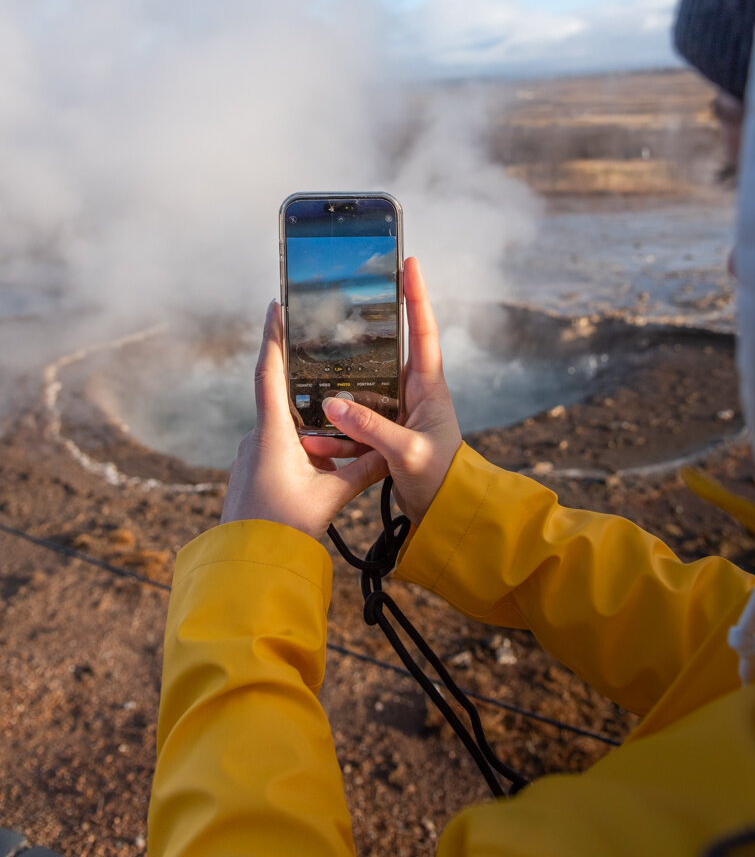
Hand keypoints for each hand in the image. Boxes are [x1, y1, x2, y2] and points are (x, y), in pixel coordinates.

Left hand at [220, 302, 387, 539]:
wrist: (247, 566)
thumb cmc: (283, 529)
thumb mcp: (331, 497)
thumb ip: (362, 470)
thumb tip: (391, 450)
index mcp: (272, 434)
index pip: (270, 373)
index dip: (273, 336)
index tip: (276, 305)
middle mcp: (257, 438)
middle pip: (283, 396)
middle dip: (305, 381)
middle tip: (326, 358)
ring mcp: (252, 455)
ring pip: (287, 429)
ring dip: (312, 427)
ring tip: (340, 430)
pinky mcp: (253, 472)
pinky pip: (281, 449)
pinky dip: (304, 448)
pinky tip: (325, 463)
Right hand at [303, 257, 461, 524]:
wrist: (446, 514)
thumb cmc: (440, 480)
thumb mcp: (407, 453)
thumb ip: (371, 428)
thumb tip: (331, 403)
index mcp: (430, 388)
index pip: (423, 331)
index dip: (416, 296)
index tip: (409, 262)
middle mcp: (415, 393)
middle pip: (386, 351)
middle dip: (364, 333)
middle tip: (343, 305)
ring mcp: (399, 412)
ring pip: (362, 389)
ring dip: (339, 392)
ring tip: (310, 381)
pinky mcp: (385, 432)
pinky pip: (355, 419)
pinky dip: (336, 425)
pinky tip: (313, 432)